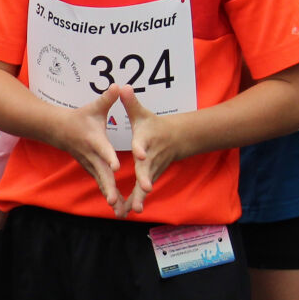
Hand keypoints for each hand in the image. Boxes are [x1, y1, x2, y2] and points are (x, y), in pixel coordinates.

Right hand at [49, 87, 124, 215]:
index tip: (117, 167)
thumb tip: (119, 85)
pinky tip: (118, 208)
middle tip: (115, 200)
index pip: (103, 149)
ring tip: (119, 210)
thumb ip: (108, 98)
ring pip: (101, 183)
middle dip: (109, 187)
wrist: (58, 130)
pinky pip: (101, 185)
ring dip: (109, 195)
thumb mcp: (94, 107)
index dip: (109, 158)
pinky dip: (108, 195)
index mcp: (94, 140)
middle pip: (101, 173)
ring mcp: (90, 164)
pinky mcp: (91, 170)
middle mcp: (91, 155)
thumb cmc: (80, 117)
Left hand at [122, 89, 192, 215]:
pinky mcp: (150, 178)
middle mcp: (150, 157)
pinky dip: (135, 202)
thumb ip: (131, 103)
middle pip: (148, 169)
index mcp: (146, 140)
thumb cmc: (154, 126)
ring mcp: (151, 169)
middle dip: (145, 179)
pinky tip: (126, 213)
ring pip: (145, 185)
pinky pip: (141, 192)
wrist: (176, 139)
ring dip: (139, 197)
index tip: (140, 153)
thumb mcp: (142, 114)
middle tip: (145, 189)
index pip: (143, 143)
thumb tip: (122, 86)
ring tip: (133, 210)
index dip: (141, 148)